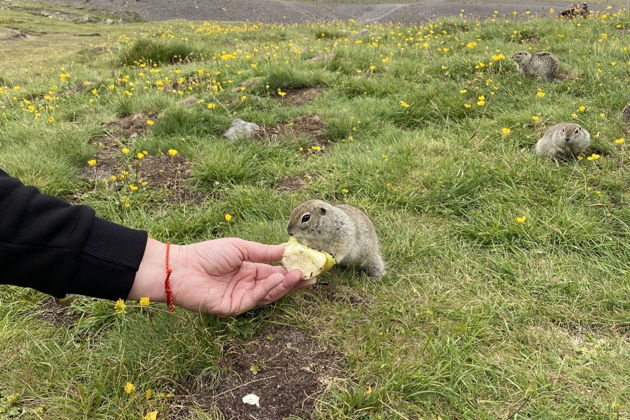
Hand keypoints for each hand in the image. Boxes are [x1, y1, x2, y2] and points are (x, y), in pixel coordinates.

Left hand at [128, 238, 311, 315]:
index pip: (275, 271)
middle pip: (276, 285)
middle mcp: (247, 285)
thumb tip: (287, 249)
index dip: (292, 269)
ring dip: (285, 285)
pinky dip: (268, 289)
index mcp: (249, 270)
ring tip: (299, 275)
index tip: (308, 265)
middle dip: (294, 281)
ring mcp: (241, 297)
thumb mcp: (240, 248)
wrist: (181, 267)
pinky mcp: (234, 308)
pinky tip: (279, 278)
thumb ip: (264, 252)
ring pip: (269, 293)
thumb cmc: (207, 254)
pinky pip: (255, 299)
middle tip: (313, 275)